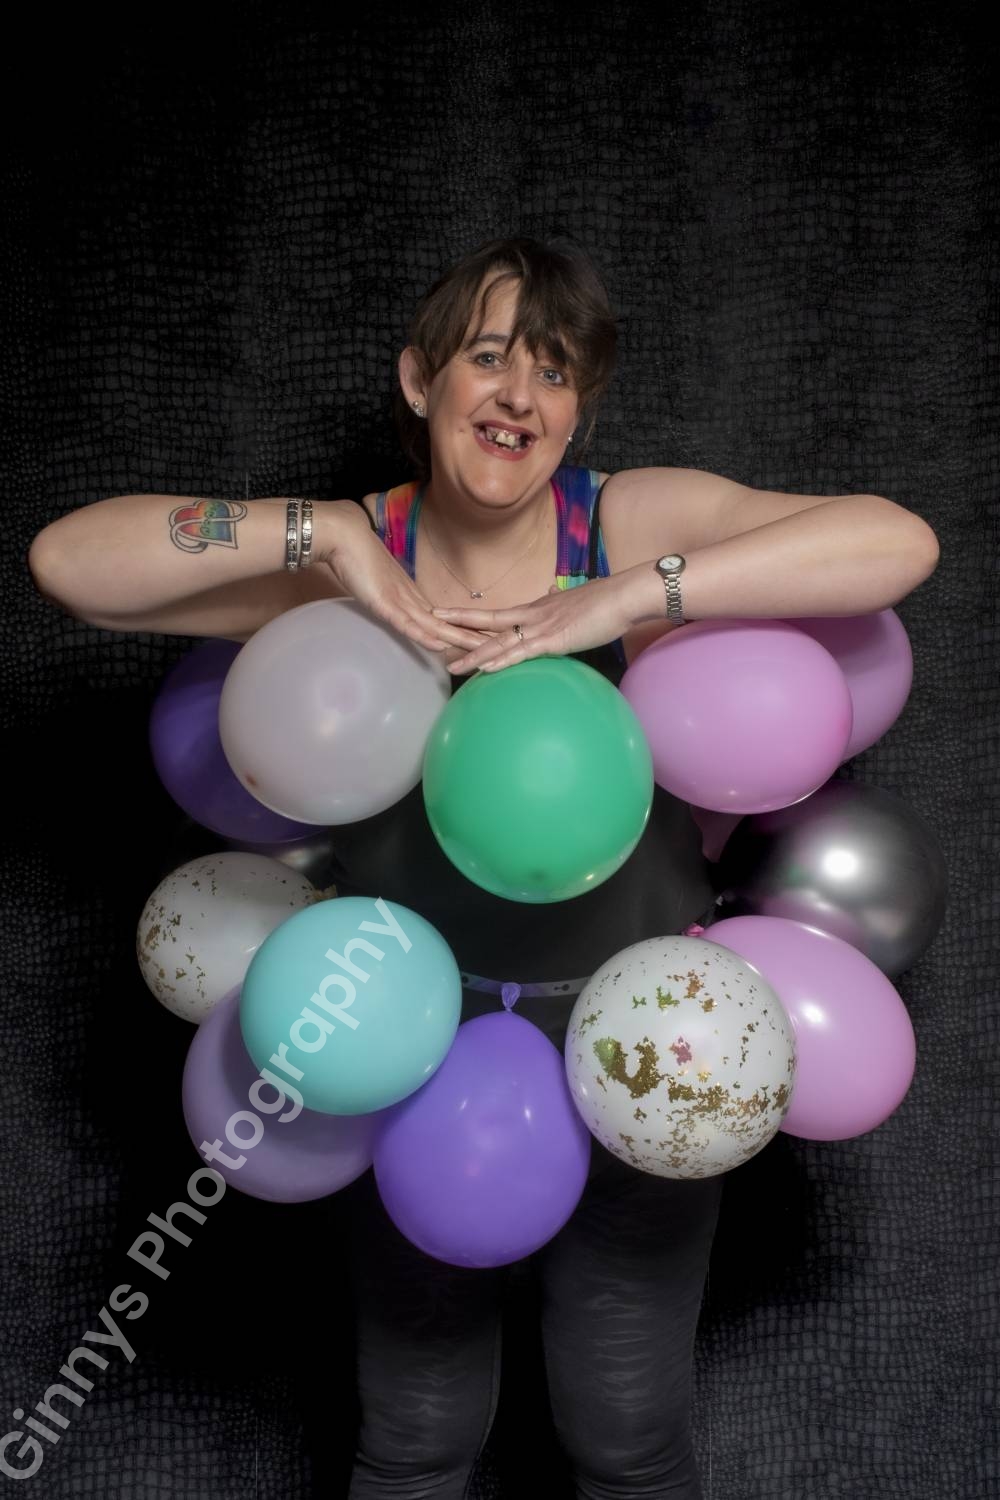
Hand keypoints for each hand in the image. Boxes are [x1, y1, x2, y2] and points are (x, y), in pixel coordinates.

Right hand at [321, 502, 492, 655]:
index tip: (487, 641)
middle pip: (450, 623)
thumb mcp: (377, 584)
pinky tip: (441, 645)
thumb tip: (397, 610)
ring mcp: (400, 600)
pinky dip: (425, 635)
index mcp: (412, 595)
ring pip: (436, 626)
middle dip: (475, 637)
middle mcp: (412, 598)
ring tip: (484, 651)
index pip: (445, 619)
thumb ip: (389, 598)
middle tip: (501, 649)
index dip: (466, 630)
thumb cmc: (356, 557)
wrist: (344, 535)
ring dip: (460, 640)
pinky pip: (408, 623)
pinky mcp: (384, 603)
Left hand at [432, 573, 638, 673]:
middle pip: (488, 620)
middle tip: (430, 621)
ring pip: (500, 642)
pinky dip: (502, 661)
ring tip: (451, 663)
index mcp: (538, 607)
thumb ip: (561, 604)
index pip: (498, 614)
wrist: (624, 596)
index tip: (450, 615)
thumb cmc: (607, 601)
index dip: (473, 616)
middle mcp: (533, 614)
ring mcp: (541, 627)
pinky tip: (485, 668)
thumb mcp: (577, 602)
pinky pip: (522, 652)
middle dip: (458, 622)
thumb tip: (554, 595)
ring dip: (474, 654)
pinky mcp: (554, 640)